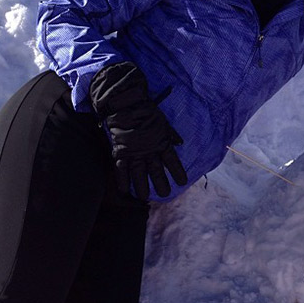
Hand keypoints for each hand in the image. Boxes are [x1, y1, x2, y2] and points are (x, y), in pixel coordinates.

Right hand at [90, 62, 187, 199]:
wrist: (127, 104)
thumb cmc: (147, 112)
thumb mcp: (164, 123)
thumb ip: (171, 135)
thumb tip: (179, 144)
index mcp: (162, 142)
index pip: (172, 161)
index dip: (177, 172)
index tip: (182, 182)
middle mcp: (150, 150)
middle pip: (156, 171)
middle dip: (161, 184)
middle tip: (165, 194)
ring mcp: (134, 152)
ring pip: (139, 174)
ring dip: (142, 186)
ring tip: (144, 197)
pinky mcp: (121, 151)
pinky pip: (121, 169)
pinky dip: (122, 180)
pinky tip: (124, 191)